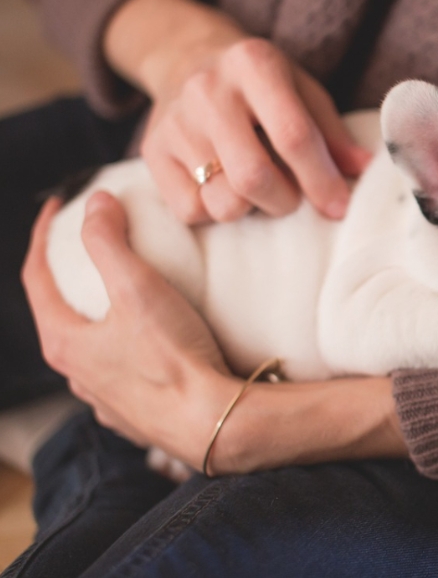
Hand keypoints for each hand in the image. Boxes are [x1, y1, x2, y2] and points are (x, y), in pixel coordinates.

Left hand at [22, 194, 407, 473]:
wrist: (213, 422)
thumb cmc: (173, 358)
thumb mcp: (138, 288)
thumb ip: (110, 242)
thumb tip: (96, 203)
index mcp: (65, 343)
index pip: (36, 278)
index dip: (43, 236)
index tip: (58, 208)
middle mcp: (76, 375)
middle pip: (60, 314)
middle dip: (70, 278)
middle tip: (91, 249)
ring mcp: (105, 399)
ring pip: (91, 348)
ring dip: (98, 317)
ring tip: (124, 296)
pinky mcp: (135, 415)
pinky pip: (121, 374)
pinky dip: (126, 349)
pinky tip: (149, 344)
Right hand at [106, 0, 370, 223]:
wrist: (185, 57)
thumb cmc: (259, 84)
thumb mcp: (302, 90)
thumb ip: (332, 133)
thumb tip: (366, 170)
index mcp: (254, 64)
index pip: (293, 136)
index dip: (321, 179)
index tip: (339, 207)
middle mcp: (208, 90)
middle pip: (253, 177)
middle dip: (285, 200)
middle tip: (292, 195)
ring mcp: (174, 122)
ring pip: (222, 201)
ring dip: (251, 208)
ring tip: (257, 187)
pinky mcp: (152, 151)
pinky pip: (190, 211)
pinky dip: (215, 210)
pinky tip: (222, 186)